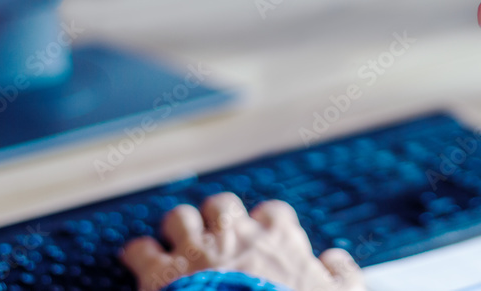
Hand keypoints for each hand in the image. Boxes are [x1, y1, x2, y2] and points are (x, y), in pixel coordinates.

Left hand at [121, 194, 364, 290]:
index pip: (274, 213)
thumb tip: (334, 260)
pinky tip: (139, 262)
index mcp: (277, 239)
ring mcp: (195, 250)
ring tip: (177, 244)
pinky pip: (140, 250)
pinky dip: (138, 254)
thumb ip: (343, 274)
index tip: (267, 237)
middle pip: (222, 206)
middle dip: (218, 218)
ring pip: (180, 218)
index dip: (269, 224)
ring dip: (178, 229)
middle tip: (218, 238)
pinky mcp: (160, 273)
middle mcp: (235, 235)